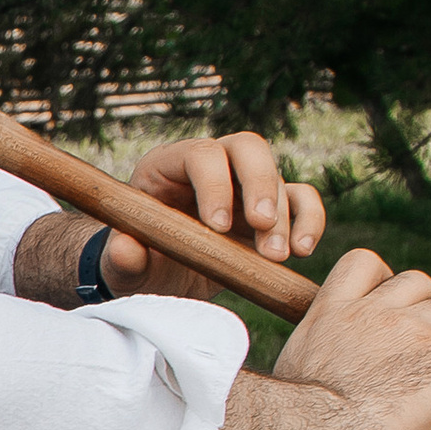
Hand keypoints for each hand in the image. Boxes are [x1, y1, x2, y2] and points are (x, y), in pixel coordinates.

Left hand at [101, 134, 323, 297]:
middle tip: (261, 227)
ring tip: (276, 256)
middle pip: (247, 148)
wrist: (159, 281)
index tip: (217, 226)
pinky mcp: (271, 209)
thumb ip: (121, 259)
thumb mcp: (121, 268)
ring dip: (284, 215)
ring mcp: (243, 185)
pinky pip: (301, 200)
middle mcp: (210, 168)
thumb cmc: (138, 265)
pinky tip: (302, 250)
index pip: (199, 154)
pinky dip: (309, 220)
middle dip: (259, 185)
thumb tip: (126, 248)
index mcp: (167, 167)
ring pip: (277, 176)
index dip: (214, 183)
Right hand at [267, 247, 430, 429]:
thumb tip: (320, 392)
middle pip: (419, 284)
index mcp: (330, 312)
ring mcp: (409, 327)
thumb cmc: (293, 424)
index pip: (365, 264)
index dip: (387, 279)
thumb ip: (320, 365)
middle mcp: (372, 310)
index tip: (394, 304)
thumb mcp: (294, 379)